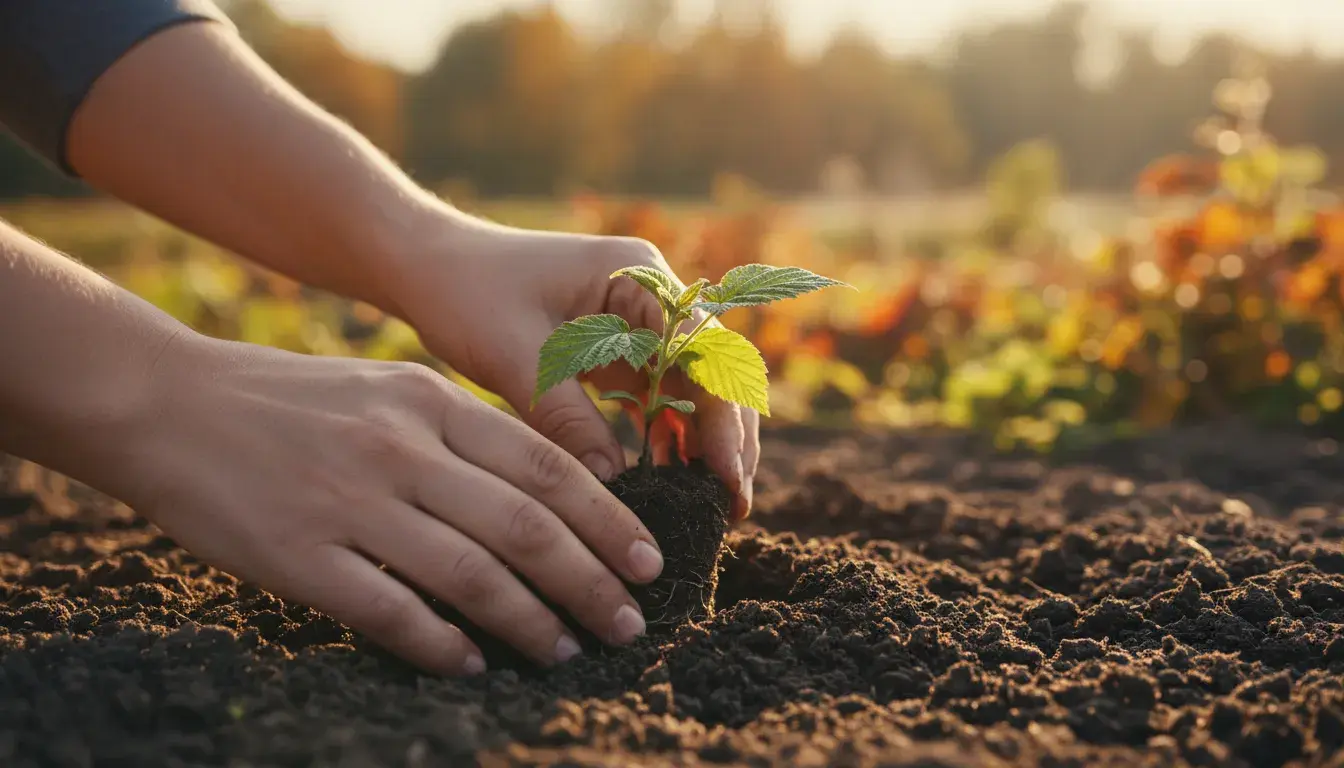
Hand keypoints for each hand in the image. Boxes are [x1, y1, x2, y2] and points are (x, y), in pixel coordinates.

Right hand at [119, 334, 664, 674]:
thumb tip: (541, 491)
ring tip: (566, 649)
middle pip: (525, 526)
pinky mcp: (301, 555)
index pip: (546, 466)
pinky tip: (473, 666)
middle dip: (591, 581)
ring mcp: (351, 502)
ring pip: (470, 575)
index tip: (647, 561)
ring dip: (531, 622)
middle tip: (629, 623)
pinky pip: (391, 612)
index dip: (606, 519)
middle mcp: (401, 448)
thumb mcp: (386, 388)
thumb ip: (459, 431)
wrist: (166, 401)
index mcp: (430, 401)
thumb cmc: (289, 399)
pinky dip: (442, 645)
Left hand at [390, 215, 760, 519]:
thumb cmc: (465, 293)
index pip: (704, 350)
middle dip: (729, 434)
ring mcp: (637, 322)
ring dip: (706, 440)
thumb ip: (566, 417)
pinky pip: (661, 396)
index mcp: (636, 275)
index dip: (722, 415)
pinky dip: (670, 436)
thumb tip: (614, 487)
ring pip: (695, 387)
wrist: (425, 267)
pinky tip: (669, 479)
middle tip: (733, 504)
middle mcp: (650, 295)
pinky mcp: (618, 349)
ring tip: (712, 504)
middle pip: (714, 368)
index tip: (725, 475)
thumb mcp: (514, 356)